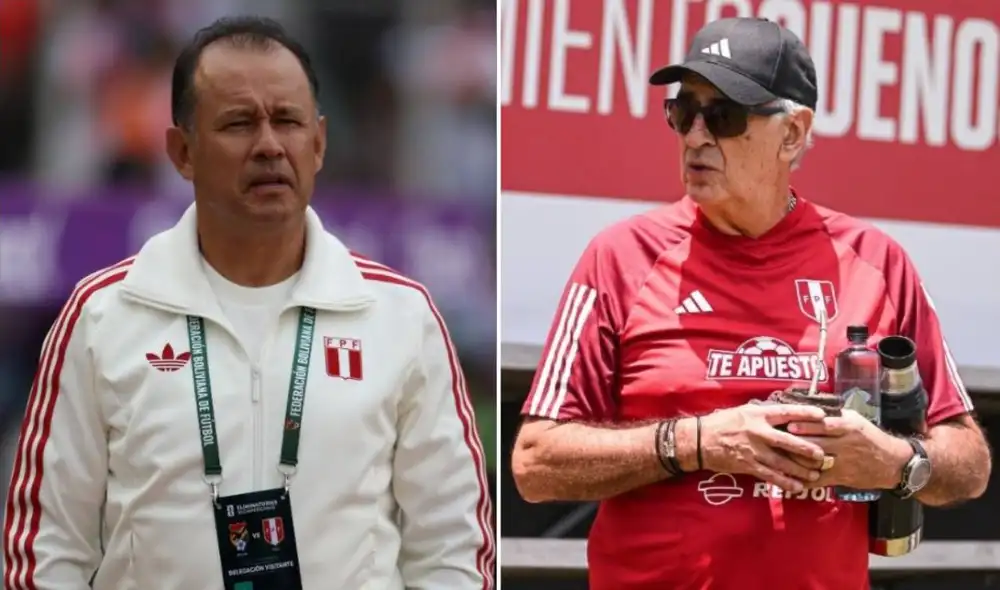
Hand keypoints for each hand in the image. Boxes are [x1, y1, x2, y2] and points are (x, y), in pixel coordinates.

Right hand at [699, 403, 827, 492]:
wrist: (701, 440)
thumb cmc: (722, 422)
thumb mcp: (744, 411)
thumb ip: (764, 413)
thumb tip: (785, 413)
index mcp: (757, 415)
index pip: (786, 412)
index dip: (804, 413)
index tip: (822, 415)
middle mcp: (757, 432)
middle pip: (788, 441)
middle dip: (807, 449)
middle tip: (822, 454)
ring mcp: (753, 450)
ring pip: (782, 462)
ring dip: (800, 470)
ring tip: (815, 474)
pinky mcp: (748, 465)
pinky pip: (770, 476)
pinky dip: (785, 482)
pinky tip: (797, 487)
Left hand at [787, 410, 911, 489]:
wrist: (892, 463)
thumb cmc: (870, 437)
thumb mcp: (855, 419)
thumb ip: (834, 414)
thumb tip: (809, 405)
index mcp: (849, 427)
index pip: (824, 425)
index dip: (805, 425)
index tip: (789, 423)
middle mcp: (845, 445)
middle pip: (816, 444)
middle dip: (795, 443)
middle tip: (776, 439)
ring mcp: (842, 463)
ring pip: (815, 462)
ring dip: (795, 460)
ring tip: (777, 456)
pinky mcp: (840, 478)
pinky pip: (819, 480)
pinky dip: (803, 480)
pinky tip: (788, 477)